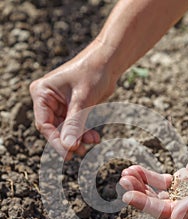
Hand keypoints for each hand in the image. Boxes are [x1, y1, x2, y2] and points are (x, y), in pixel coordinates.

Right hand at [30, 39, 116, 158]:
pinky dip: (84, 132)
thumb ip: (74, 124)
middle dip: (68, 140)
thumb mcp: (82, 100)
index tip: (68, 153)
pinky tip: (94, 137)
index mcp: (42, 93)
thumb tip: (69, 147)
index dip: (55, 141)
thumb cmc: (93, 72)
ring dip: (78, 138)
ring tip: (92, 142)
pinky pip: (75, 126)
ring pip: (65, 130)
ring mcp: (59, 105)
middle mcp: (47, 99)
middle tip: (80, 152)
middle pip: (54, 129)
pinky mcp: (71, 108)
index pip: (44, 124)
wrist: (109, 61)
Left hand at [120, 129, 187, 218]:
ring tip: (126, 174)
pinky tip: (135, 170)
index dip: (146, 206)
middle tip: (123, 181)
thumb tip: (175, 218)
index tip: (128, 196)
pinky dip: (147, 176)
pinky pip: (161, 181)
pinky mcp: (184, 179)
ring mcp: (187, 192)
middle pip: (159, 204)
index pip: (168, 213)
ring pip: (157, 193)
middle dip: (139, 194)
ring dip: (140, 185)